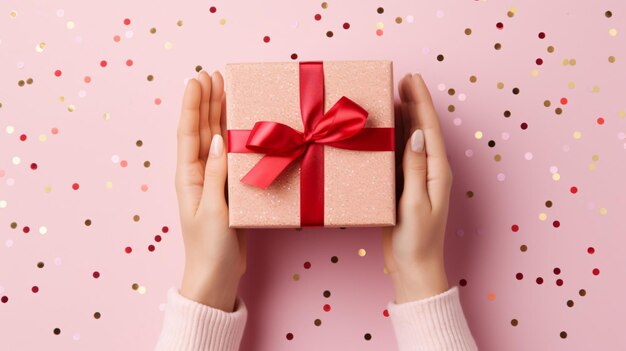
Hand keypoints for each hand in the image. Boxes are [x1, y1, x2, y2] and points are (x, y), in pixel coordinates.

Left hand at [175, 70, 246, 311]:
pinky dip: (234, 138)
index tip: (198, 79)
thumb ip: (216, 175)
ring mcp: (214, 180)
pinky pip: (231, 157)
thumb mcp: (212, 210)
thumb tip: (220, 140)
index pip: (189, 133)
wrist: (216, 275)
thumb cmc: (210, 247)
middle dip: (207, 102)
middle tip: (214, 75)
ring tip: (224, 90)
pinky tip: (239, 125)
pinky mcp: (228, 189)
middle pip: (202, 130)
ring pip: (216, 140)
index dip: (193, 105)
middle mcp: (199, 174)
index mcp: (189, 177)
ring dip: (218, 115)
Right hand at [383, 73, 452, 303]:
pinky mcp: (405, 185)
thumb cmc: (416, 240)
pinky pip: (401, 155)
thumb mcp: (416, 203)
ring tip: (396, 95)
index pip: (431, 129)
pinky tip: (389, 128)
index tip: (413, 79)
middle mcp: (430, 170)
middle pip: (423, 129)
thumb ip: (416, 168)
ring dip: (406, 116)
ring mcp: (418, 177)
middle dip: (415, 102)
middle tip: (404, 79)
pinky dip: (395, 137)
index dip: (422, 102)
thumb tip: (418, 133)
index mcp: (438, 172)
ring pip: (412, 139)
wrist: (413, 267)